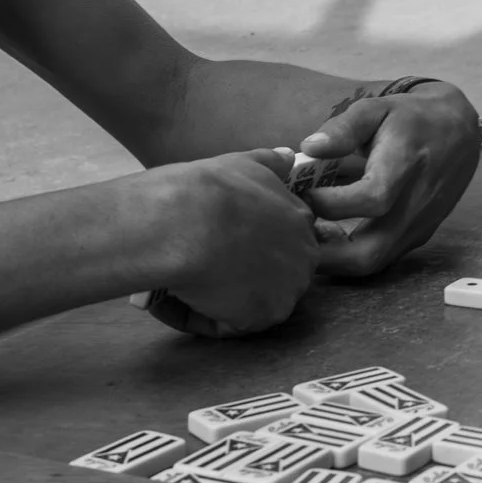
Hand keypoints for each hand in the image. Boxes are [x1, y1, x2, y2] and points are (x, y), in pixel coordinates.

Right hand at [151, 148, 320, 337]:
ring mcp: (288, 289)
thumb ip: (269, 163)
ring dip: (220, 300)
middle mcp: (304, 256)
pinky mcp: (263, 317)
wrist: (183, 222)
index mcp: (301, 220)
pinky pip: (230, 326)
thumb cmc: (206, 189)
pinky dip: (202, 318)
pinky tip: (177, 303)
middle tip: (199, 269)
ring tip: (182, 287)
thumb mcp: (243, 163)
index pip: (283, 242)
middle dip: (238, 275)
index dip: (249, 246)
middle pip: (272, 275)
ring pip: (251, 302)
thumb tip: (285, 157)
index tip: (218, 244)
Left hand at [293, 82, 481, 276]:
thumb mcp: (377, 109)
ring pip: (374, 263)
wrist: (460, 132)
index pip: (372, 199)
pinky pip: (382, 257)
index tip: (305, 192)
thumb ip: (344, 128)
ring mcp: (420, 225)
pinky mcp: (419, 236)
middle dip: (325, 255)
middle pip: (370, 251)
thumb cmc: (412, 118)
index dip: (332, 203)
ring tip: (308, 234)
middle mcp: (417, 204)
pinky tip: (330, 234)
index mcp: (407, 165)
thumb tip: (308, 147)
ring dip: (334, 259)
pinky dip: (350, 254)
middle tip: (293, 234)